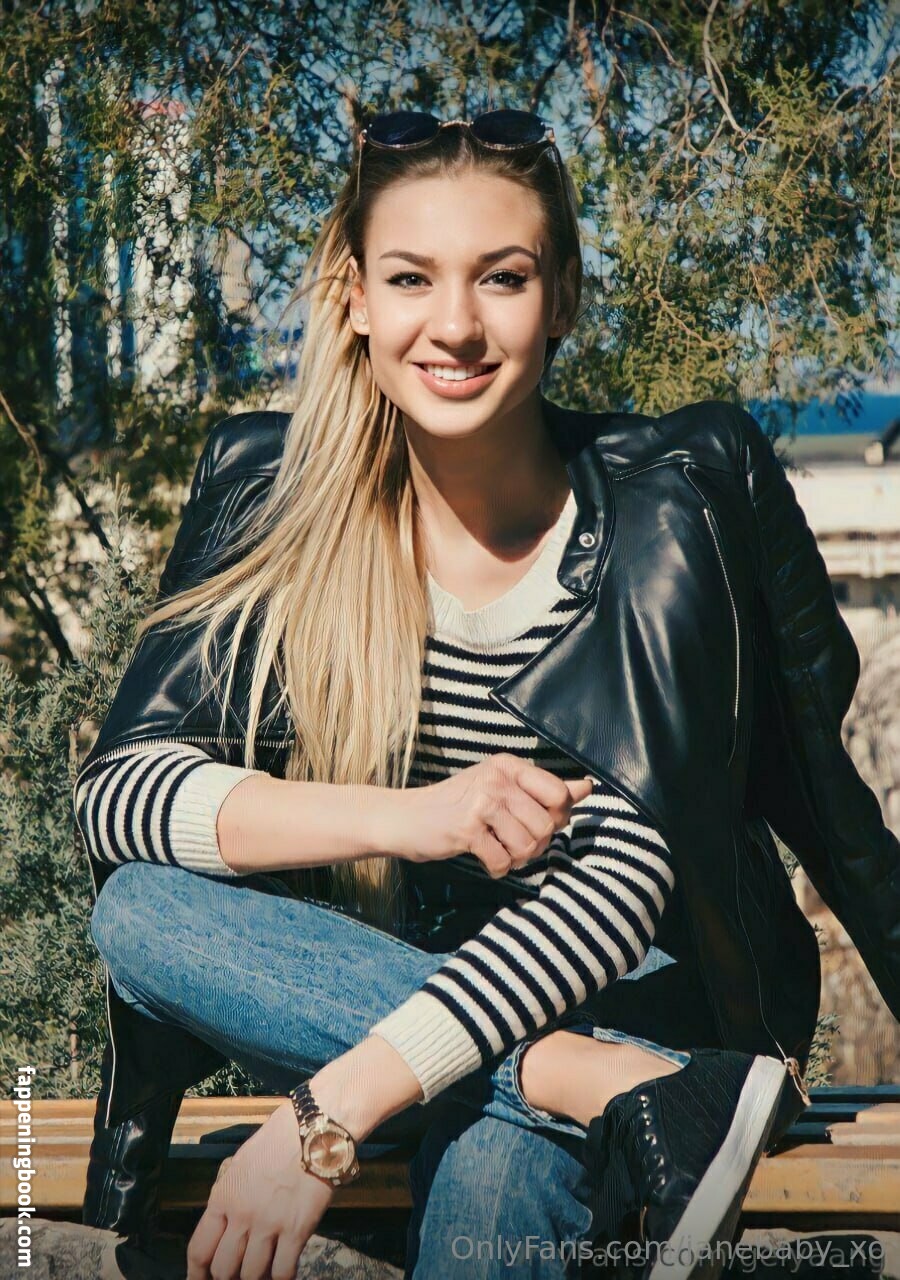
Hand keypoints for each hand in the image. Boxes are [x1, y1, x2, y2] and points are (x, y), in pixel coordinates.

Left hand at [186, 1098, 333, 1279]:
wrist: (314, 1130)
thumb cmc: (279, 1139)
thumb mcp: (241, 1164)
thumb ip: (230, 1195)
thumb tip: (228, 1222)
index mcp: (223, 1197)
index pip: (199, 1249)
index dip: (196, 1274)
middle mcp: (241, 1216)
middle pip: (223, 1269)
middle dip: (228, 1278)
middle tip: (236, 1276)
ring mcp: (269, 1225)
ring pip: (251, 1275)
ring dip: (255, 1278)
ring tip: (262, 1273)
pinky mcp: (297, 1230)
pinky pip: (282, 1271)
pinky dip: (281, 1277)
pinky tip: (284, 1271)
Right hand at [390, 753, 593, 878]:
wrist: (405, 818)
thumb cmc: (457, 805)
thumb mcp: (501, 788)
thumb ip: (545, 789)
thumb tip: (587, 787)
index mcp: (510, 766)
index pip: (560, 795)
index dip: (555, 817)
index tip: (534, 820)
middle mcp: (497, 779)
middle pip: (547, 826)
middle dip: (534, 844)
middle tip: (511, 841)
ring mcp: (482, 803)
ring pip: (528, 846)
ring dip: (516, 857)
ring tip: (498, 849)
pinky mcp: (467, 829)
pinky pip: (503, 861)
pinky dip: (497, 868)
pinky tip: (484, 858)